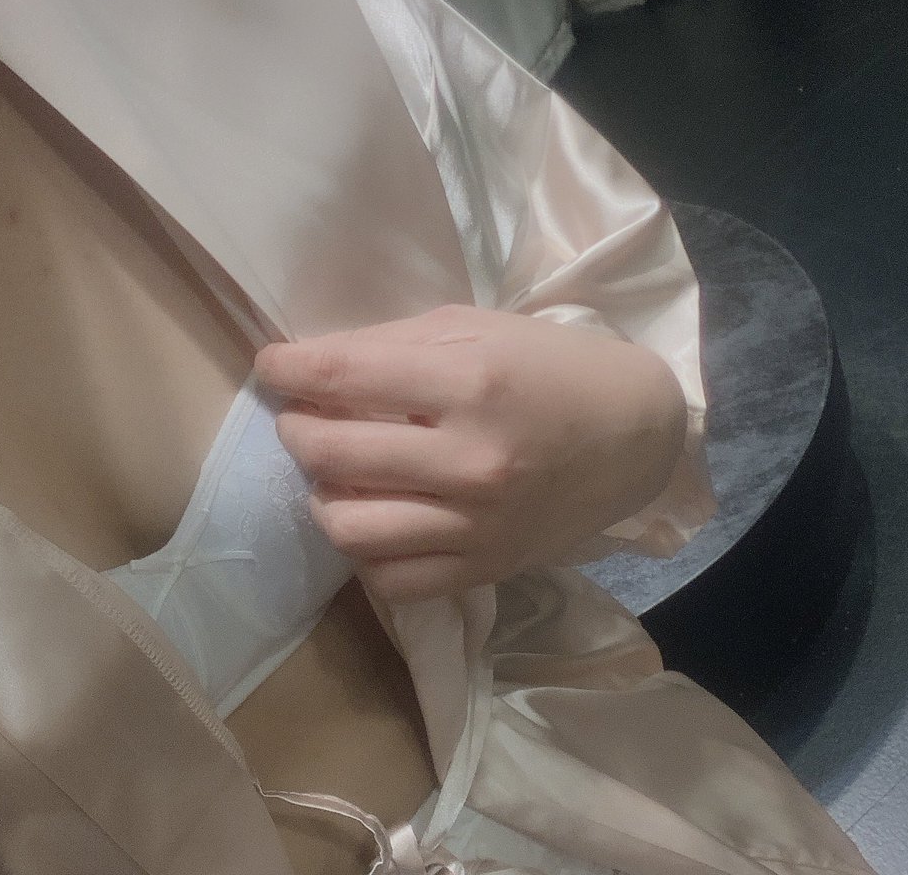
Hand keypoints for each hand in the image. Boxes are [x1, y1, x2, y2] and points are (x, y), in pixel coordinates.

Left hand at [254, 304, 687, 601]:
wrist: (636, 435)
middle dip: (296, 426)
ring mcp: (476, 525)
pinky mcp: (484, 569)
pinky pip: (390, 579)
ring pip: (348, 527)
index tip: (271, 366)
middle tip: (302, 414)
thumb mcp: (477, 328)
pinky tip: (373, 514)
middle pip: (332, 452)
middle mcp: (469, 461)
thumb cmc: (553, 367)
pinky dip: (364, 549)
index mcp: (470, 384)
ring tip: (337, 469)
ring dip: (322, 491)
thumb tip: (314, 362)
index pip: (342, 376)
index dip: (287, 369)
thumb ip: (393, 345)